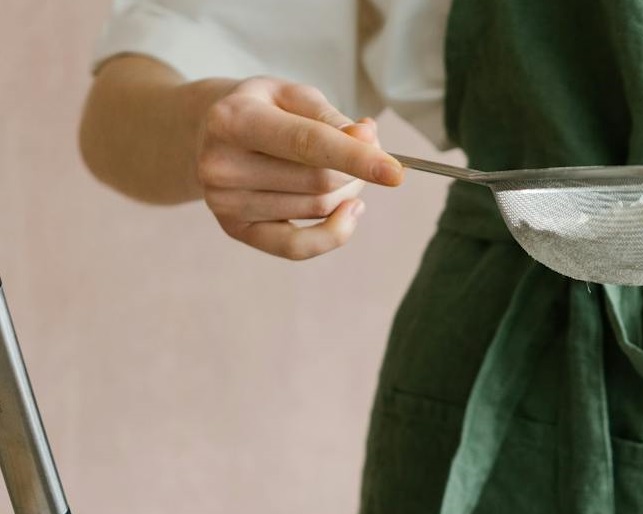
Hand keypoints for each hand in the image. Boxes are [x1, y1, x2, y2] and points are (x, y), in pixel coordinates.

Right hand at [194, 78, 403, 258]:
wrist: (204, 132)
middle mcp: (222, 164)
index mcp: (234, 119)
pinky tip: (349, 212)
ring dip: (347, 193)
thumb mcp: (292, 95)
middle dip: (356, 171)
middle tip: (363, 154)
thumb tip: (367, 140)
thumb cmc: (261, 110)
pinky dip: (334, 234)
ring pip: (317, 210)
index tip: (396, 173)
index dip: (357, 159)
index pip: (307, 144)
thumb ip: (331, 117)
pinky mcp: (235, 230)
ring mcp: (225, 202)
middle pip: (320, 182)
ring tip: (340, 171)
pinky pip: (297, 247)